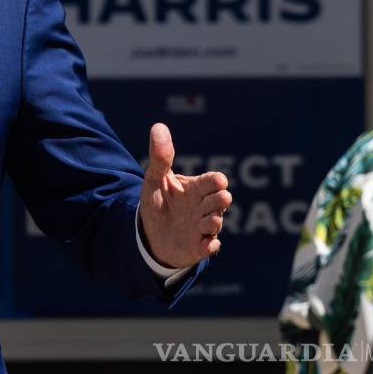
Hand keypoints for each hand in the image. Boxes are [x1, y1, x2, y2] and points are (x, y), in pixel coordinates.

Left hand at [138, 122, 231, 268]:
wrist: (151, 233)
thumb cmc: (158, 202)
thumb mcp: (155, 178)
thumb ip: (160, 156)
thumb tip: (158, 126)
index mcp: (196, 188)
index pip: (212, 182)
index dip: (216, 182)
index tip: (218, 181)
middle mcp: (204, 206)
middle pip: (220, 201)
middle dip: (220, 200)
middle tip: (221, 198)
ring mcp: (203, 227)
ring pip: (216, 223)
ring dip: (214, 222)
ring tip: (209, 221)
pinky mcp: (199, 246)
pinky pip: (210, 247)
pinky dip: (210, 246)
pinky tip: (207, 246)